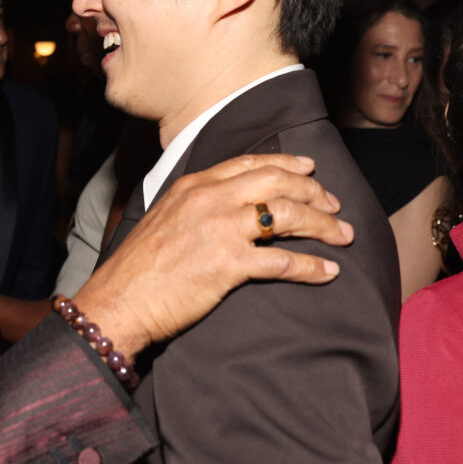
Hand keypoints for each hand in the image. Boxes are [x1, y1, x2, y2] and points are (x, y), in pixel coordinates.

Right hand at [76, 154, 352, 362]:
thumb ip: (194, 205)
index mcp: (194, 186)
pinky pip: (283, 262)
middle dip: (314, 191)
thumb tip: (224, 206)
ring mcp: (220, 230)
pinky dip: (311, 266)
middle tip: (335, 206)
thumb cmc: (138, 268)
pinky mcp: (228, 265)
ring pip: (287, 215)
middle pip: (277, 182)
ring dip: (322, 225)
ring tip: (342, 236)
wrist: (120, 300)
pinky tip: (328, 272)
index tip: (310, 169)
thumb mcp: (163, 218)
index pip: (251, 164)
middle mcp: (210, 200)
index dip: (287, 164)